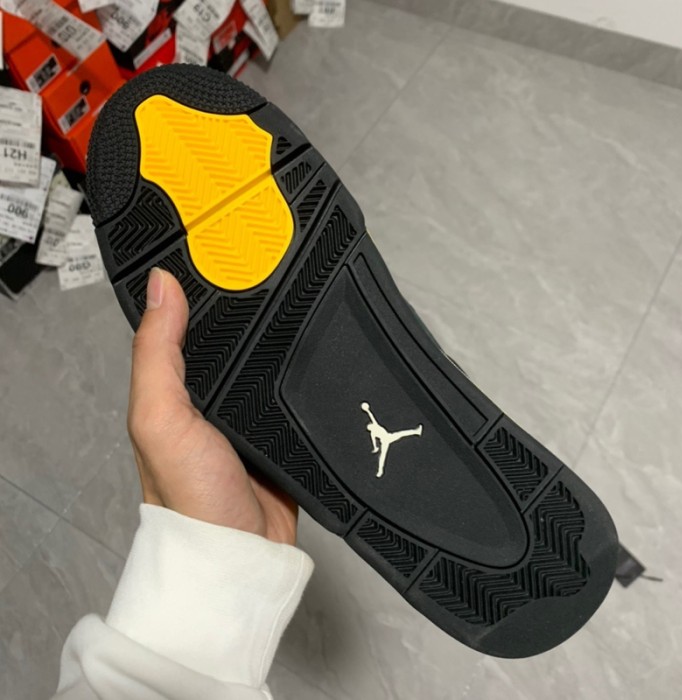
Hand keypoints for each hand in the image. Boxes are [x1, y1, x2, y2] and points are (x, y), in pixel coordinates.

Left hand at [127, 268, 297, 544]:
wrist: (244, 553)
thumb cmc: (193, 498)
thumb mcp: (160, 419)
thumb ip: (156, 355)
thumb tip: (160, 286)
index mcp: (176, 388)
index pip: (184, 325)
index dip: (199, 288)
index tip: (221, 249)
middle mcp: (212, 397)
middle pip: (233, 339)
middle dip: (250, 308)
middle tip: (274, 264)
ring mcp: (251, 412)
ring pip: (268, 360)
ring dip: (282, 338)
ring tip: (302, 295)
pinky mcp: (284, 427)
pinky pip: (295, 388)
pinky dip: (304, 370)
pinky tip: (317, 348)